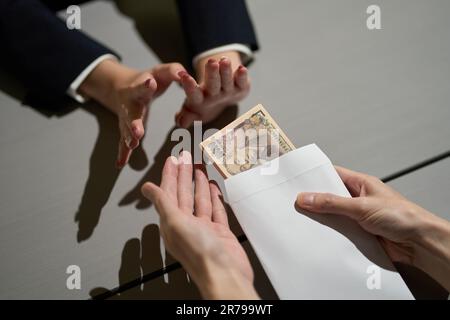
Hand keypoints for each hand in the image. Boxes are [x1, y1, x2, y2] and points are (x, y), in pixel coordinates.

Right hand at [80, 60, 185, 167]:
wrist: (121, 87)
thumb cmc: (149, 79)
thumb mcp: (160, 72)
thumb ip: (173, 71)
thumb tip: (184, 74)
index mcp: (139, 87)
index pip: (143, 85)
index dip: (146, 84)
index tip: (150, 83)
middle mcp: (130, 103)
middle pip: (131, 113)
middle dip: (134, 122)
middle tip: (138, 131)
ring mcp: (126, 117)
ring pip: (126, 129)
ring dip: (129, 137)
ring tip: (133, 145)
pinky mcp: (126, 128)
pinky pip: (123, 141)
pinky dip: (122, 152)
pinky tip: (120, 163)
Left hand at [141, 151, 258, 298]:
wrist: (225, 274)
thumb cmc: (200, 254)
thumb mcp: (176, 223)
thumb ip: (163, 203)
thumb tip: (147, 189)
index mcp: (172, 223)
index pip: (168, 193)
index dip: (169, 175)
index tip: (171, 160)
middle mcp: (187, 225)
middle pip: (183, 194)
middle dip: (184, 175)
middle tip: (186, 158)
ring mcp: (204, 228)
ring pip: (199, 200)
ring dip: (198, 184)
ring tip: (199, 168)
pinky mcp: (219, 232)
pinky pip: (215, 210)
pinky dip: (214, 198)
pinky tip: (213, 188)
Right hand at [175, 52, 249, 127]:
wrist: (222, 103)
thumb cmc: (202, 101)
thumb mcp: (191, 108)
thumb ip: (185, 115)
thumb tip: (179, 124)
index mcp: (200, 101)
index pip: (194, 94)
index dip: (189, 87)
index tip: (184, 76)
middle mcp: (215, 97)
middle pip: (214, 86)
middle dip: (213, 74)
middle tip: (211, 62)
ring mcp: (229, 92)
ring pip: (227, 81)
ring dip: (226, 71)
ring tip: (224, 60)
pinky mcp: (241, 88)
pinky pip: (242, 82)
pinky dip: (243, 76)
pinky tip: (242, 68)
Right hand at [296, 166, 449, 290]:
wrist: (420, 243)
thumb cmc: (403, 216)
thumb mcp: (361, 206)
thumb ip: (332, 203)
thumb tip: (307, 197)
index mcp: (361, 183)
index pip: (332, 175)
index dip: (315, 176)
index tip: (297, 179)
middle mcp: (359, 198)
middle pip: (330, 196)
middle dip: (314, 200)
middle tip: (296, 203)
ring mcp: (359, 216)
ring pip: (333, 215)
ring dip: (322, 219)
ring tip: (304, 220)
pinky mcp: (360, 233)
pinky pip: (339, 231)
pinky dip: (330, 234)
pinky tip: (321, 236)